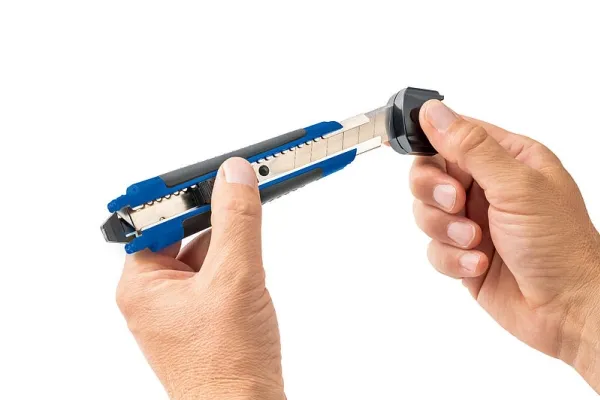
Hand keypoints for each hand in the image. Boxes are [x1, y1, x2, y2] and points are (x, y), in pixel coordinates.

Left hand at [116, 158, 284, 399]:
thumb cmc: (228, 366)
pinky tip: (251, 277)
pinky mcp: (201, 320)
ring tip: (248, 256)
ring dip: (230, 248)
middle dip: (216, 223)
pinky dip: (235, 268)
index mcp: (142, 285)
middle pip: (182, 234)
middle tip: (240, 202)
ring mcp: (178, 310)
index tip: (213, 175)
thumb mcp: (235, 278)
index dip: (184, 194)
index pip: (156, 220)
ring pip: (202, 256)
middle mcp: (154, 296)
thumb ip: (236, 220)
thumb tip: (234, 176)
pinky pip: (214, 278)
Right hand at [410, 100, 599, 389]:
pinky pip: (433, 248)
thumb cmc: (560, 245)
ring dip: (445, 229)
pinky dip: (453, 258)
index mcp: (506, 159)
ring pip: (426, 212)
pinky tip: (480, 264)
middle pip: (429, 174)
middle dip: (434, 192)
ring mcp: (473, 221)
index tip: (414, 152)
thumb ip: (471, 148)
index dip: (429, 142)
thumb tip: (435, 112)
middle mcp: (487, 187)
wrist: (567, 309)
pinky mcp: (463, 253)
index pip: (452, 135)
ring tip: (475, 241)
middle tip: (456, 204)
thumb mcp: (516, 186)